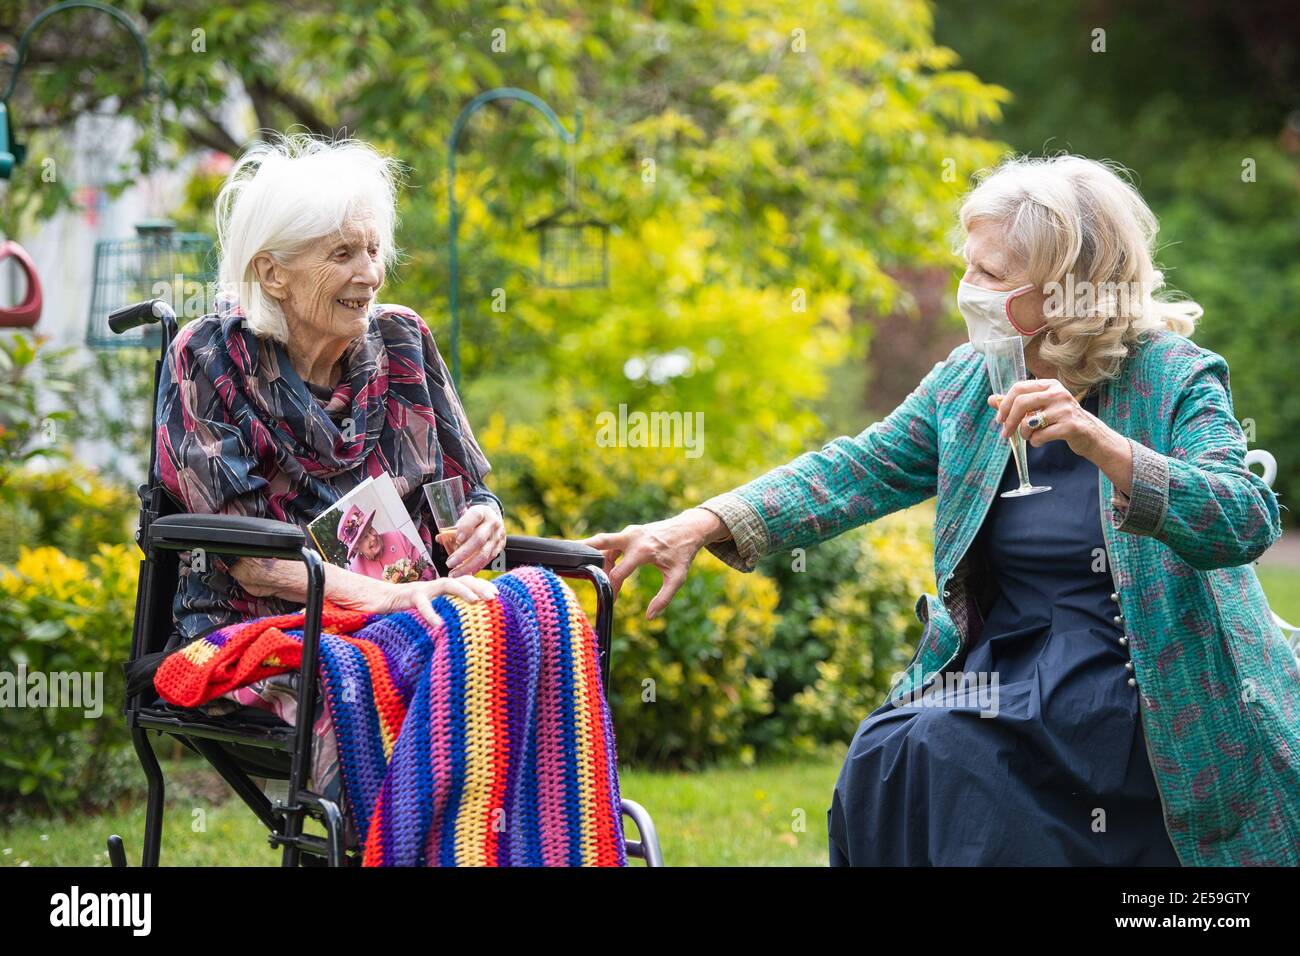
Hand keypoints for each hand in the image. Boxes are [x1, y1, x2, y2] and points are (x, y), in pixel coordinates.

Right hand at [376, 575, 497, 625]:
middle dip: (479, 586)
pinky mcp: (411, 596)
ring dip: (463, 591)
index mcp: (445, 589)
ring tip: (475, 602)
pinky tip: (439, 624)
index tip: (498, 594)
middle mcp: (437, 585)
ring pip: (447, 583)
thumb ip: (449, 611)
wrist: (382, 600)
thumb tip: (470, 624)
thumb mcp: (434, 608)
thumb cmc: (411, 608)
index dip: (483, 585)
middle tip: (493, 598)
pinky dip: (431, 613)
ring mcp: (425, 588)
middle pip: (463, 579)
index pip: (468, 581)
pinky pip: (423, 604)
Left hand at [445, 504, 505, 576]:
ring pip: (484, 553)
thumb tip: (439, 539)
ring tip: (455, 573)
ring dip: (468, 565)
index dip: (466, 528)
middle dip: (463, 553)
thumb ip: (453, 529)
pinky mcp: (500, 546)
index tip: (457, 539)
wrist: (494, 518)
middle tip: (449, 563)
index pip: (475, 516)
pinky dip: (476, 567)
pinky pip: (488, 560)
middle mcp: (492, 523)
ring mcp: (498, 536)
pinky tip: (466, 573)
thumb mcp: (465, 518)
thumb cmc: (475, 519)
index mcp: (482, 512)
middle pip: (479, 539)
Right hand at [579, 509, 724, 618]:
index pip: (619, 571)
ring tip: (596, 577)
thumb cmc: (682, 554)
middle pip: (602, 542)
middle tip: (570, 563)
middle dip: (585, 551)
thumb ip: (663, 598)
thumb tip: (649, 617)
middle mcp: (633, 537)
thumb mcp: (678, 578)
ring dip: (598, 560)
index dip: (612, 588)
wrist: (689, 528)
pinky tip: (605, 569)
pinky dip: (605, 555)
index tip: (611, 600)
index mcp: (644, 550)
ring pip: (604, 544)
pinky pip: (611, 543)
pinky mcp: (628, 532)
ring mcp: (629, 532)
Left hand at [989, 378, 1109, 461]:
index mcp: (1049, 385)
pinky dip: (1035, 442)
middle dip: (1008, 421)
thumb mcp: (1041, 407)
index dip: (1004, 404)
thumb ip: (1016, 403)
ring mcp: (1065, 409)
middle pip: (1021, 403)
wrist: (1090, 435)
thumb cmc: (1061, 419)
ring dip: (1024, 433)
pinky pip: (1040, 436)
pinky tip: (1041, 441)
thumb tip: (991, 399)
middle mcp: (1058, 393)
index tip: (999, 419)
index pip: (1019, 388)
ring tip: (1029, 436)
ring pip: (1029, 422)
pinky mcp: (1070, 426)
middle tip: (1005, 434)